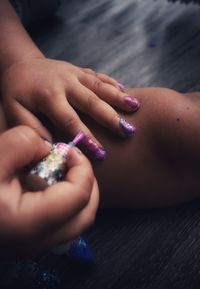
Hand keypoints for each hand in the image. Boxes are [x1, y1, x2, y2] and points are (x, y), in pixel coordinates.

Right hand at [0, 126, 98, 255]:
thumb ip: (22, 144)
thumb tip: (47, 147)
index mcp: (30, 223)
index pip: (79, 196)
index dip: (81, 167)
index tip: (66, 149)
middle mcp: (39, 241)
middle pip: (86, 213)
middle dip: (86, 181)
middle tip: (69, 161)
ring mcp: (36, 244)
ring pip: (77, 219)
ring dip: (76, 191)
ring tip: (56, 171)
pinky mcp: (31, 239)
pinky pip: (63, 220)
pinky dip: (64, 199)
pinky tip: (44, 183)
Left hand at [1, 57, 138, 143]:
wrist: (20, 65)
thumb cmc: (17, 91)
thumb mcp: (14, 110)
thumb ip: (31, 127)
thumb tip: (51, 145)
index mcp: (48, 96)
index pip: (70, 120)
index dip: (86, 137)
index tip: (101, 153)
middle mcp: (64, 83)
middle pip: (91, 101)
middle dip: (111, 117)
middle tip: (128, 131)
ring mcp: (74, 74)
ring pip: (99, 86)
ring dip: (118, 97)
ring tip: (136, 107)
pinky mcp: (79, 70)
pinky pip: (98, 75)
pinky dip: (112, 83)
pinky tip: (126, 91)